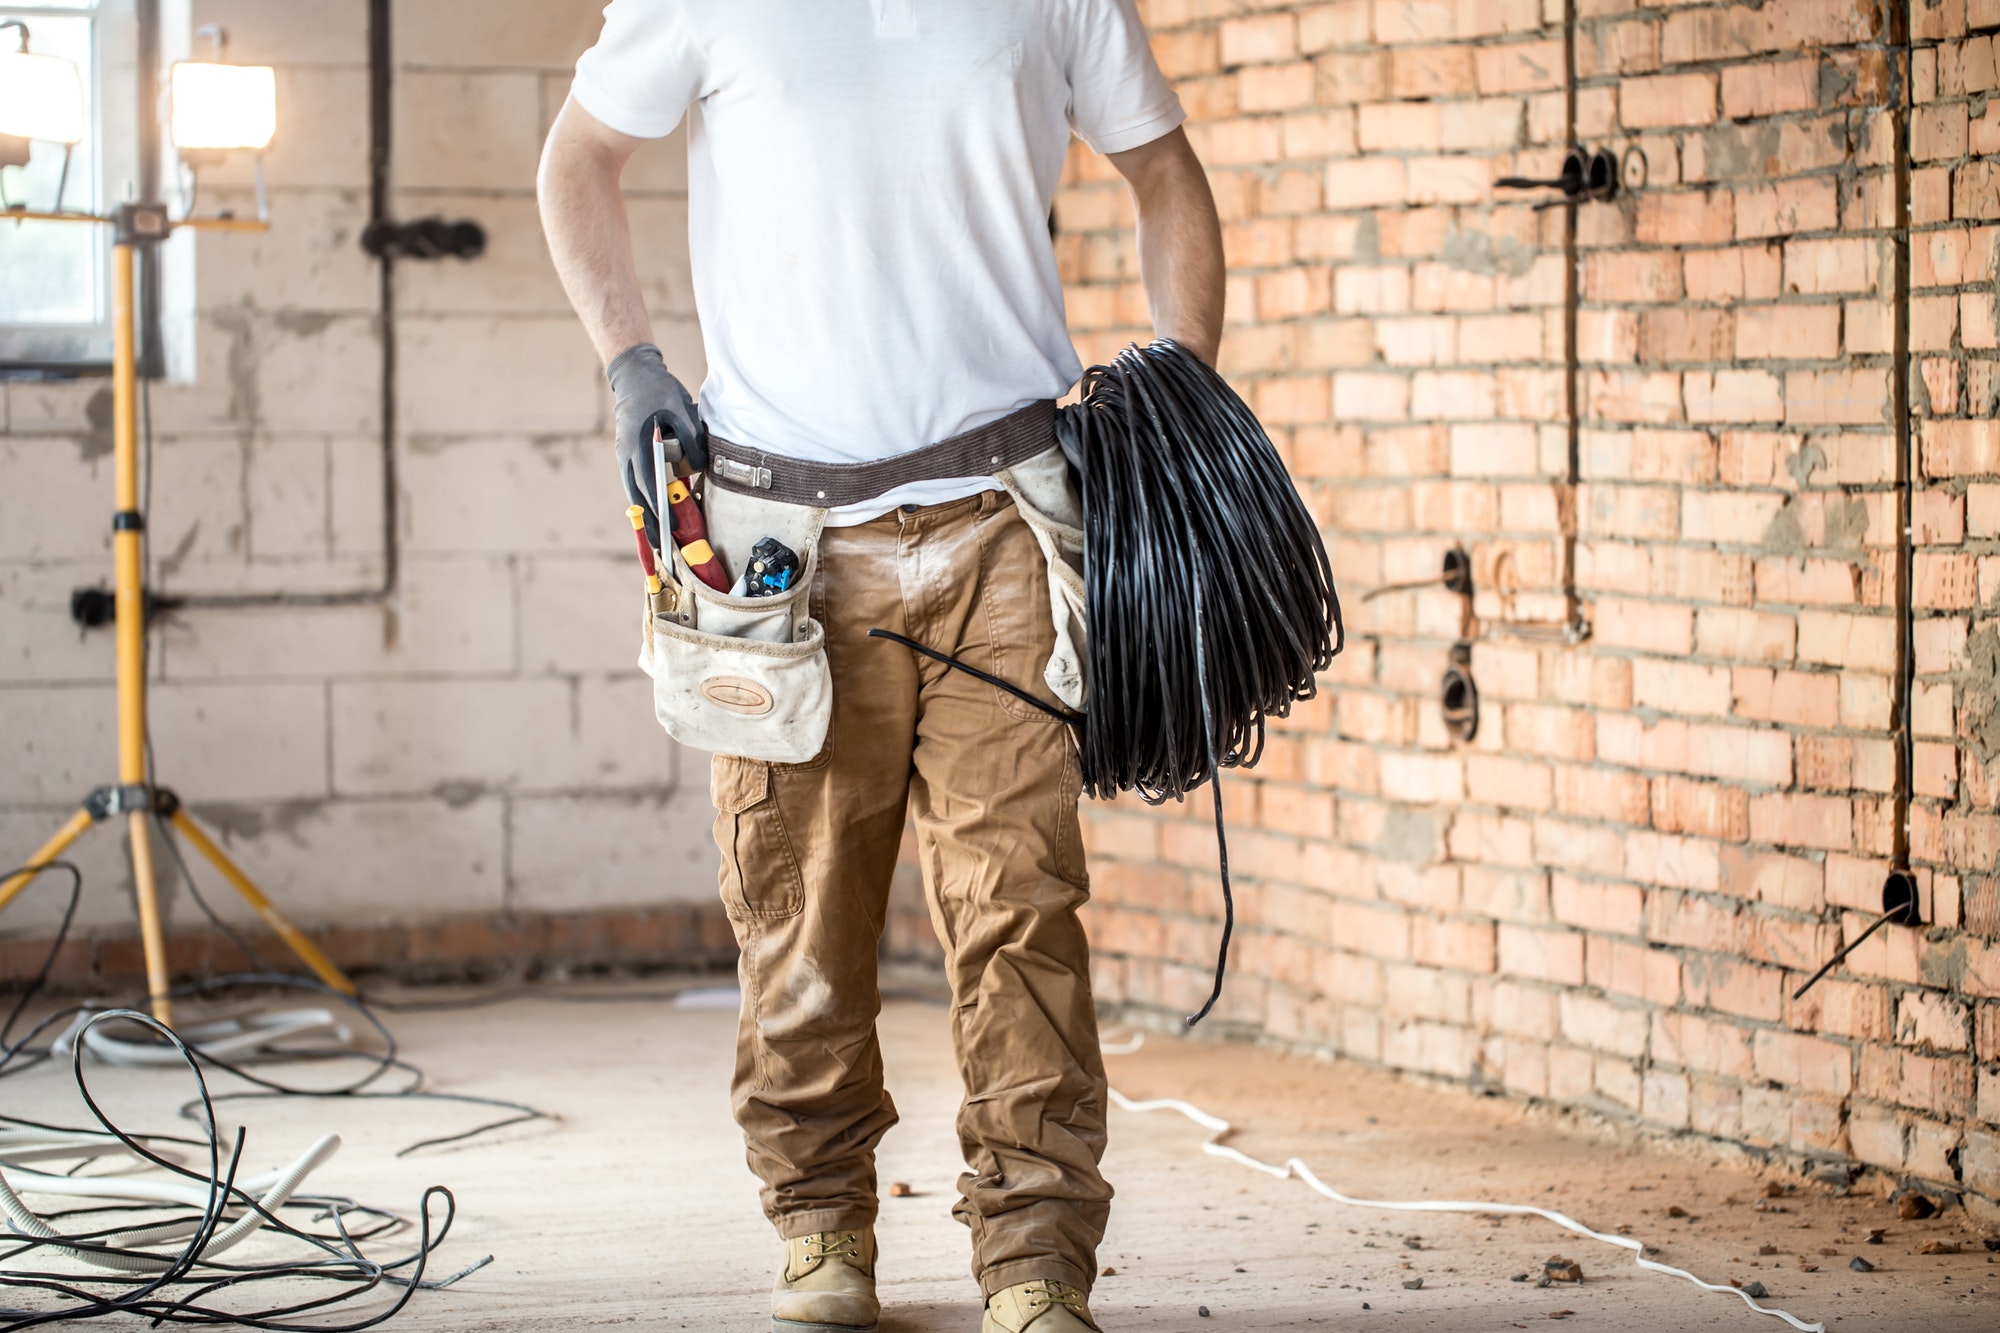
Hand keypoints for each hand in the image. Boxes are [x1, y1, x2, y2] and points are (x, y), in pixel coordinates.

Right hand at [607, 343, 706, 548]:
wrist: (635, 373)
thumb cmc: (659, 391)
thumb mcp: (681, 411)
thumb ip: (691, 441)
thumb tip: (697, 467)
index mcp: (637, 446)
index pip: (649, 486)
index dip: (659, 510)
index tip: (670, 529)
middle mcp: (626, 454)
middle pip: (637, 496)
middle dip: (650, 523)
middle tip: (661, 548)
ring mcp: (624, 454)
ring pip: (633, 490)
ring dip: (645, 514)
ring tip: (656, 537)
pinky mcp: (627, 452)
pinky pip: (634, 480)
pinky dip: (643, 498)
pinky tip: (652, 511)